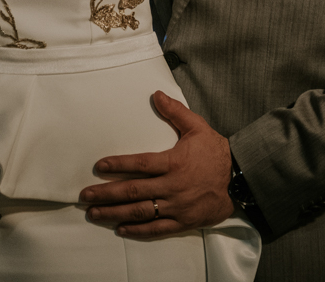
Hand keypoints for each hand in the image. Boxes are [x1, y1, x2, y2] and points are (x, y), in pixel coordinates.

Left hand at [80, 90, 234, 236]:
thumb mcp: (197, 127)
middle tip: (85, 196)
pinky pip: (157, 229)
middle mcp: (172, 186)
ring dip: (115, 213)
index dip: (118, 164)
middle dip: (106, 194)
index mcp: (173, 162)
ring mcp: (176, 206)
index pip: (140, 164)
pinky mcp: (182, 221)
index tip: (99, 166)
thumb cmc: (215, 152)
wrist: (239, 180)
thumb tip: (156, 94)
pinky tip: (121, 229)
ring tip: (94, 214)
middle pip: (133, 191)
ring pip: (141, 211)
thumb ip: (175, 112)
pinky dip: (138, 230)